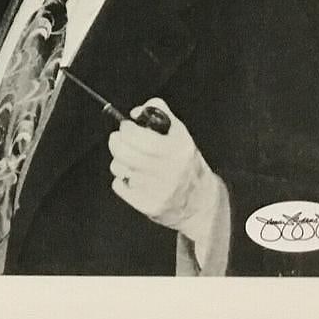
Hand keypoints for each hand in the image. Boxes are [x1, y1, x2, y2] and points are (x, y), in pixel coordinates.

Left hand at [107, 97, 218, 233]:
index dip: (126, 128)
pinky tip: (135, 179)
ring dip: (120, 161)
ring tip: (132, 162)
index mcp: (177, 150)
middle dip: (116, 141)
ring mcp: (157, 191)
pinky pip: (118, 186)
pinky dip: (122, 180)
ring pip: (118, 168)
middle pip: (123, 152)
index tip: (127, 127)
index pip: (137, 136)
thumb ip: (160, 113)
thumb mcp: (180, 134)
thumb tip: (135, 112)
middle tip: (120, 140)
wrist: (202, 203)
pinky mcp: (148, 206)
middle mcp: (168, 171)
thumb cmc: (187, 163)